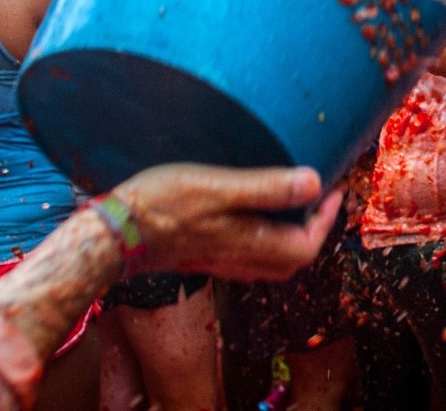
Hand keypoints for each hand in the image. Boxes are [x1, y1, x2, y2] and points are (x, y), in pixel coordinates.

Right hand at [113, 164, 341, 279]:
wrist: (113, 234)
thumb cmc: (163, 206)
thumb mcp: (220, 188)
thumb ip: (268, 187)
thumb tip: (315, 183)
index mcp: (252, 245)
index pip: (307, 246)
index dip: (326, 218)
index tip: (333, 188)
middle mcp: (241, 261)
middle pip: (293, 257)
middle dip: (313, 228)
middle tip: (319, 195)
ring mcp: (222, 261)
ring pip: (271, 258)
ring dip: (289, 231)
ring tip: (292, 199)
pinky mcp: (205, 255)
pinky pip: (249, 253)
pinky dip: (263, 233)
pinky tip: (253, 211)